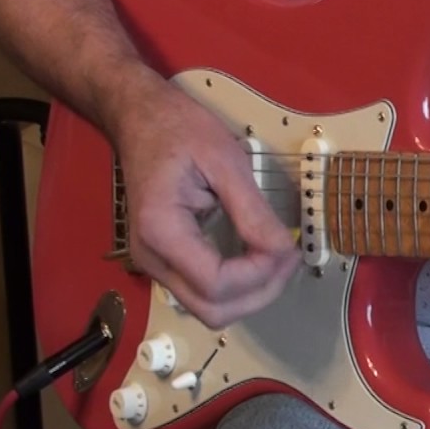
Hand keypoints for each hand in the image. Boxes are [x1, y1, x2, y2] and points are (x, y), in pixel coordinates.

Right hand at [113, 85, 299, 327]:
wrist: (141, 118)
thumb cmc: (177, 130)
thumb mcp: (225, 161)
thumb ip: (253, 211)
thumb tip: (282, 249)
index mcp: (161, 230)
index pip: (216, 284)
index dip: (260, 274)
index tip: (286, 247)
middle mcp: (152, 258)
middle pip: (213, 310)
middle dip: (260, 292)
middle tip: (289, 258)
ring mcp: (156, 263)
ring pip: (211, 309)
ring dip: (251, 293)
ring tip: (278, 258)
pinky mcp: (167, 261)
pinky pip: (206, 291)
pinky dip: (238, 285)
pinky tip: (259, 258)